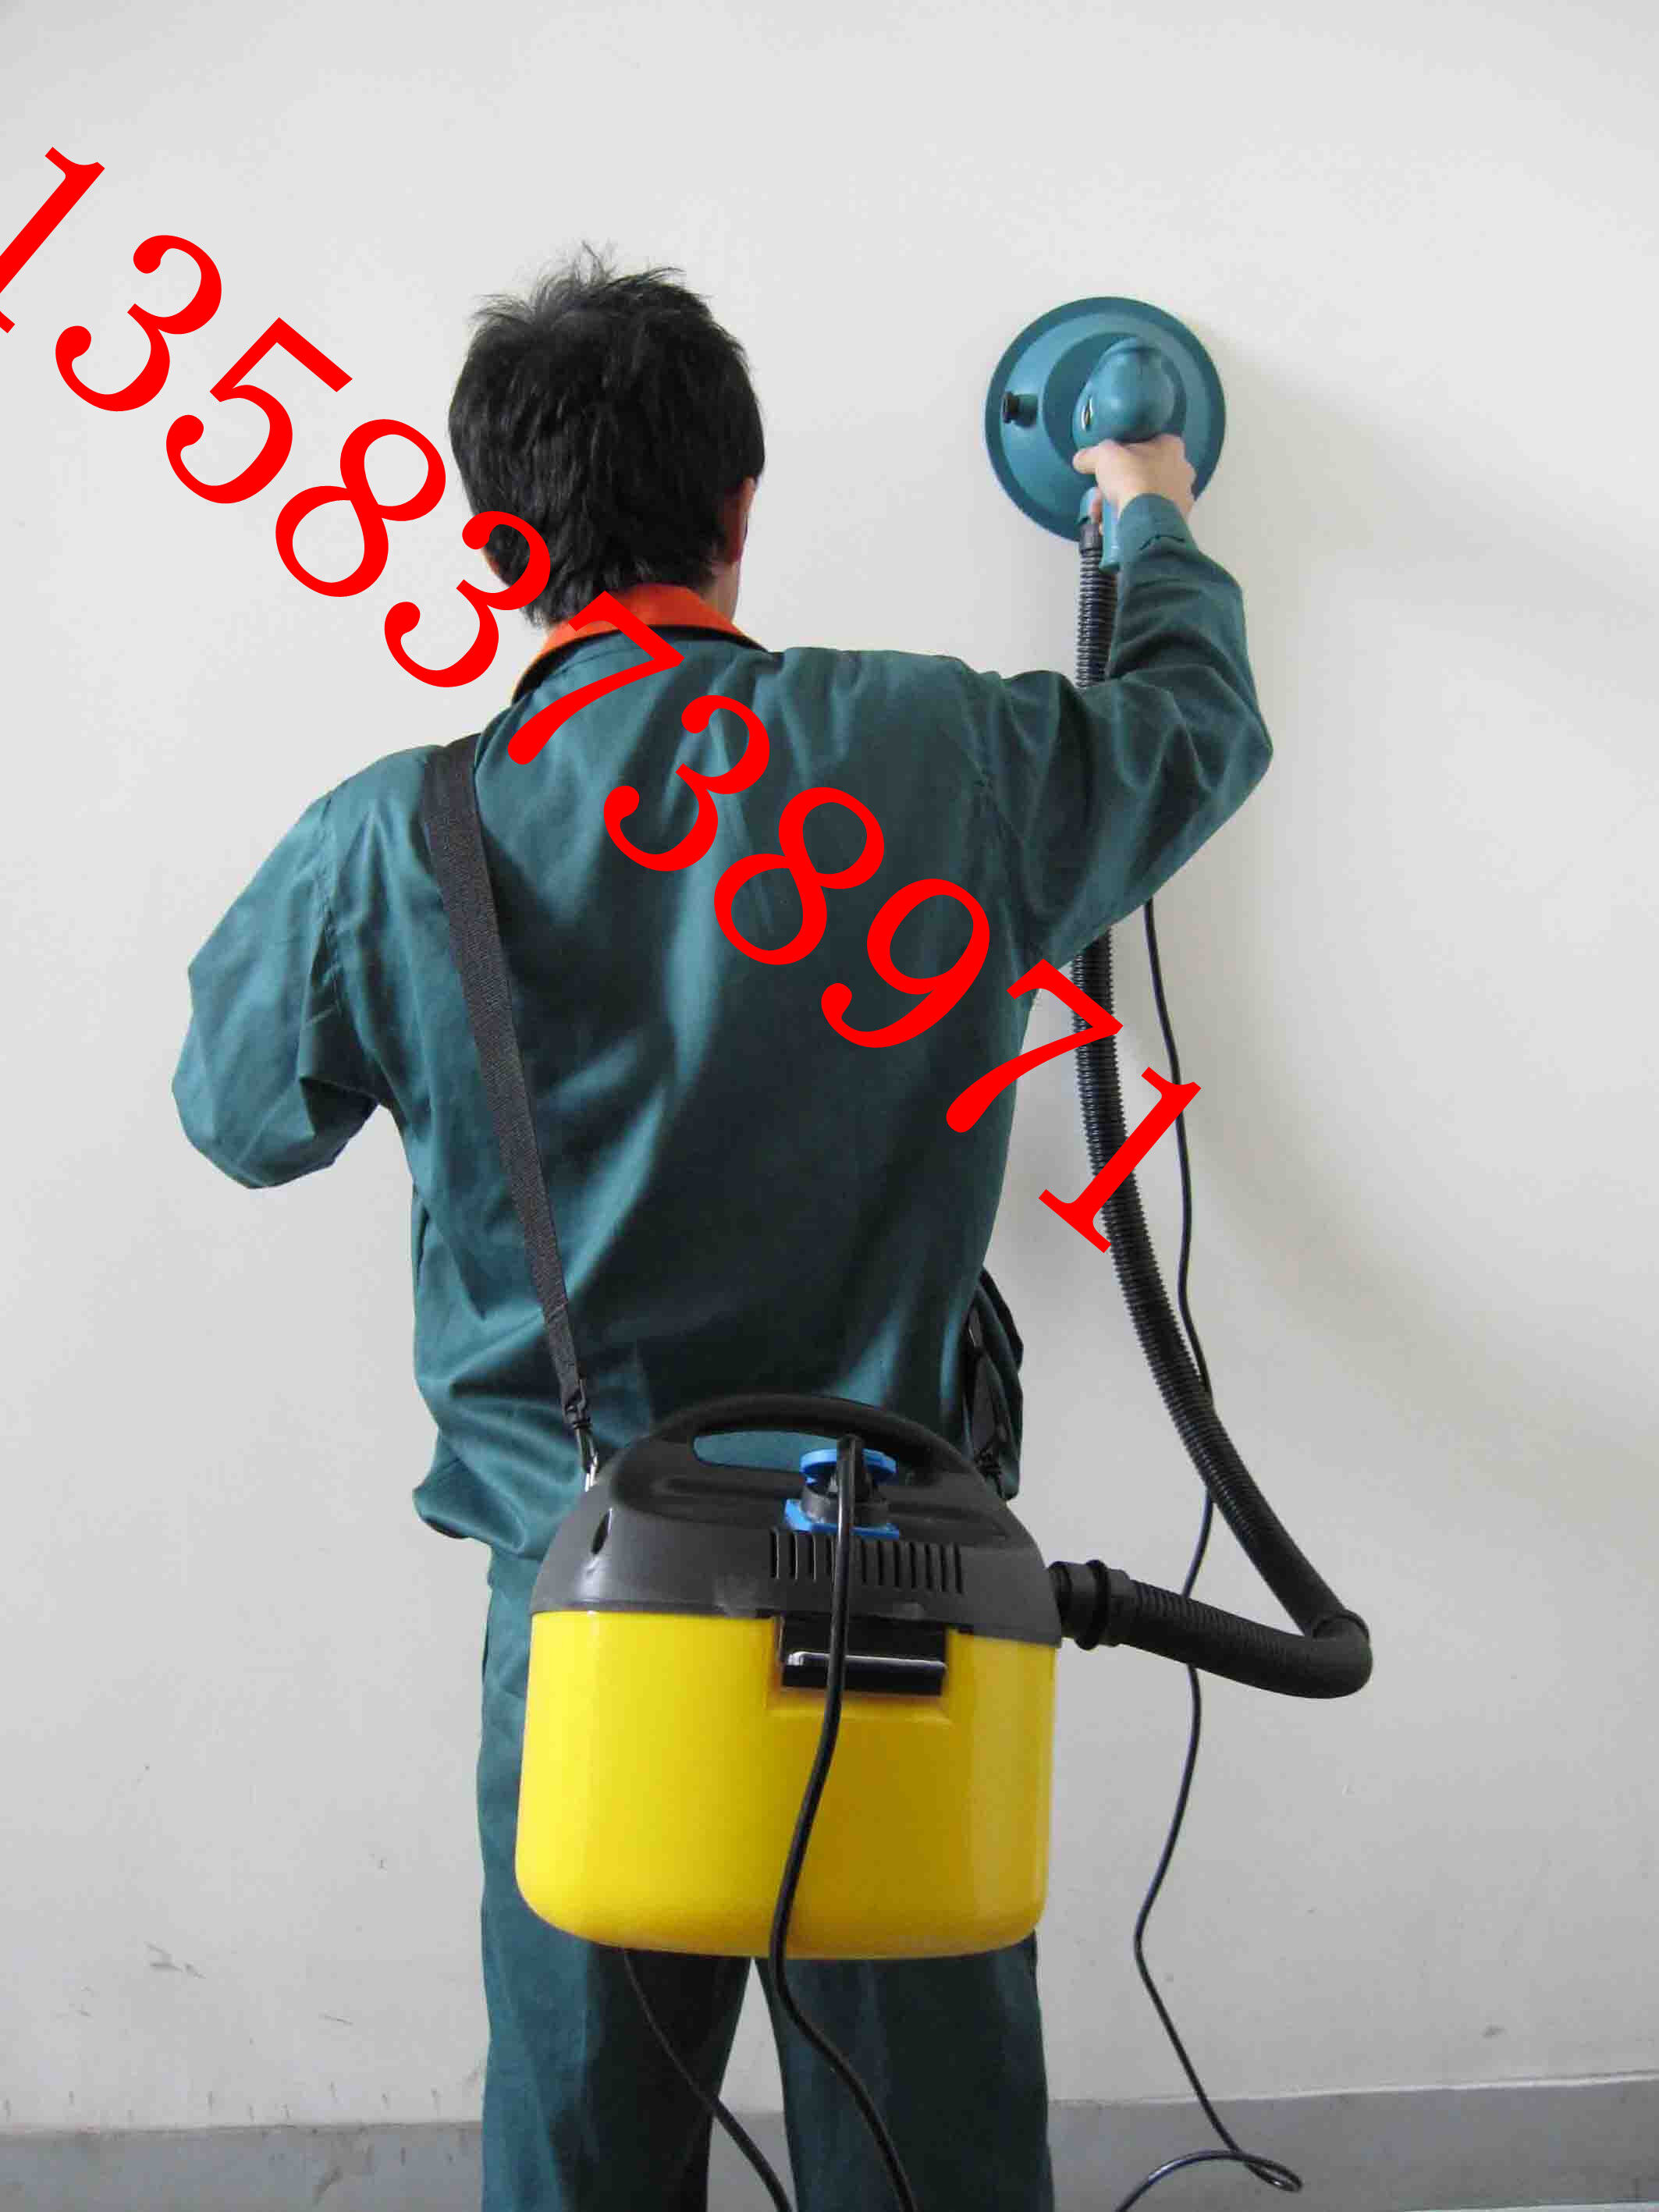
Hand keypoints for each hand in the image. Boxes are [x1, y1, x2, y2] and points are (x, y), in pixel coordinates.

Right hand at [1072, 432, 1195, 522]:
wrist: (1147, 520)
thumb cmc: (1131, 477)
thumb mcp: (1103, 457)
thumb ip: (1091, 455)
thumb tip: (1080, 459)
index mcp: (1171, 446)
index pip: (1147, 444)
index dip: (1123, 455)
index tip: (1107, 469)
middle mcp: (1183, 469)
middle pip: (1143, 474)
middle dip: (1117, 487)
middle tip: (1099, 499)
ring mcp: (1183, 497)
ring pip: (1146, 498)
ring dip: (1121, 506)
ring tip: (1102, 519)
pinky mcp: (1178, 521)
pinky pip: (1150, 518)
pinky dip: (1133, 521)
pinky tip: (1116, 528)